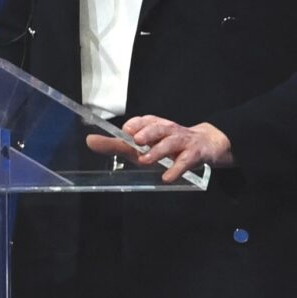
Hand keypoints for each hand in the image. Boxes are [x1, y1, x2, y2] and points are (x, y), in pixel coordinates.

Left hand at [85, 115, 233, 182]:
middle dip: (149, 132)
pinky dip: (177, 169)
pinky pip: (186, 161)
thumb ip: (117, 144)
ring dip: (159, 150)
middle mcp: (169, 130)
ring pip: (172, 142)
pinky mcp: (195, 154)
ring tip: (146, 160)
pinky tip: (167, 177)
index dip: (137, 124)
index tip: (126, 130)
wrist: (207, 145)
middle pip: (160, 127)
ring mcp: (183, 142)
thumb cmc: (167, 146)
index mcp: (156, 125)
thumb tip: (90, 140)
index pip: (146, 120)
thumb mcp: (143, 145)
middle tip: (136, 140)